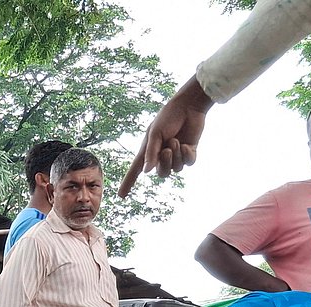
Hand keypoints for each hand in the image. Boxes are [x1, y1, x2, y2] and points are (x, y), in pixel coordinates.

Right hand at [118, 76, 212, 196]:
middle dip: (165, 163)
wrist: (188, 106)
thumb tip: (146, 172)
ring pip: (176, 169)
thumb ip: (151, 153)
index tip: (120, 196)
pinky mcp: (189, 153)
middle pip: (162, 173)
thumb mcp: (155, 134)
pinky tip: (187, 144)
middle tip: (167, 149)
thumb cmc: (168, 117)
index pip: (135, 170)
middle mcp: (161, 155)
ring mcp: (176, 155)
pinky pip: (188, 163)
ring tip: (177, 140)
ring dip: (177, 155)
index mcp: (148, 150)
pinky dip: (187, 155)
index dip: (128, 183)